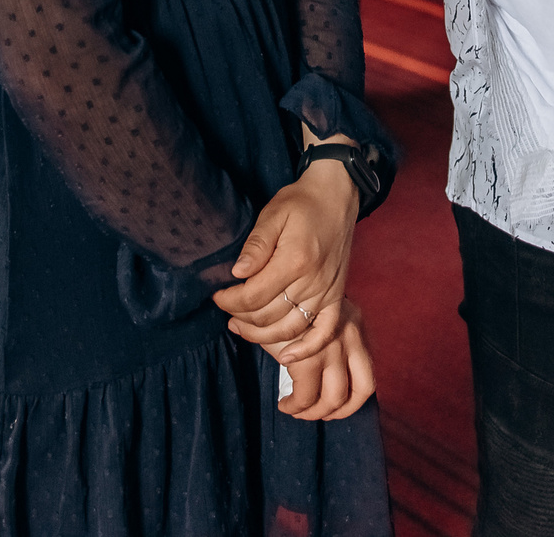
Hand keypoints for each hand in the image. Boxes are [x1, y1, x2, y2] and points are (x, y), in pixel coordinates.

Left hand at [214, 145, 360, 364]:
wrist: (337, 196)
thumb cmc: (301, 203)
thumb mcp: (273, 214)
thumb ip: (255, 245)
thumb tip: (237, 273)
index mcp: (295, 260)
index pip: (254, 296)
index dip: (229, 301)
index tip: (216, 295)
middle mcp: (313, 282)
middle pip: (268, 316)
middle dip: (240, 317)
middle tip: (226, 309)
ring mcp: (327, 292)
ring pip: (290, 329)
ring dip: (262, 335)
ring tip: (241, 327)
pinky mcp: (336, 296)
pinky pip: (325, 332)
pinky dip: (308, 349)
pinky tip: (288, 356)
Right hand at [274, 301, 376, 422]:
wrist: (265, 287)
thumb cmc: (287, 302)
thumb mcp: (316, 314)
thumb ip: (326, 337)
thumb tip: (327, 375)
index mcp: (356, 323)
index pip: (368, 371)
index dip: (353, 396)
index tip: (331, 403)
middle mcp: (351, 334)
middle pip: (363, 389)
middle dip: (340, 410)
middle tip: (317, 412)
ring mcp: (332, 346)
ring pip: (334, 398)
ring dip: (315, 412)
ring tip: (297, 410)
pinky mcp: (308, 357)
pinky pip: (305, 396)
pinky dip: (295, 406)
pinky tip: (285, 404)